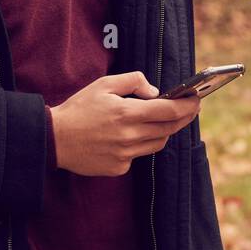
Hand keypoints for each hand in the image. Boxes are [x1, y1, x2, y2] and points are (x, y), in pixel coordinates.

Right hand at [51, 71, 200, 175]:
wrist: (54, 139)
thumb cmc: (79, 108)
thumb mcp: (104, 84)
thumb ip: (133, 81)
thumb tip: (155, 92)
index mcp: (127, 113)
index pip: (169, 111)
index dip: (187, 106)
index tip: (197, 100)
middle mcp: (129, 136)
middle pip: (169, 129)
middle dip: (183, 118)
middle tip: (191, 109)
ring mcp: (125, 155)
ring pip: (157, 144)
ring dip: (164, 131)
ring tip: (164, 120)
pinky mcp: (118, 168)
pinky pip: (139, 155)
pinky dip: (141, 144)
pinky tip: (131, 136)